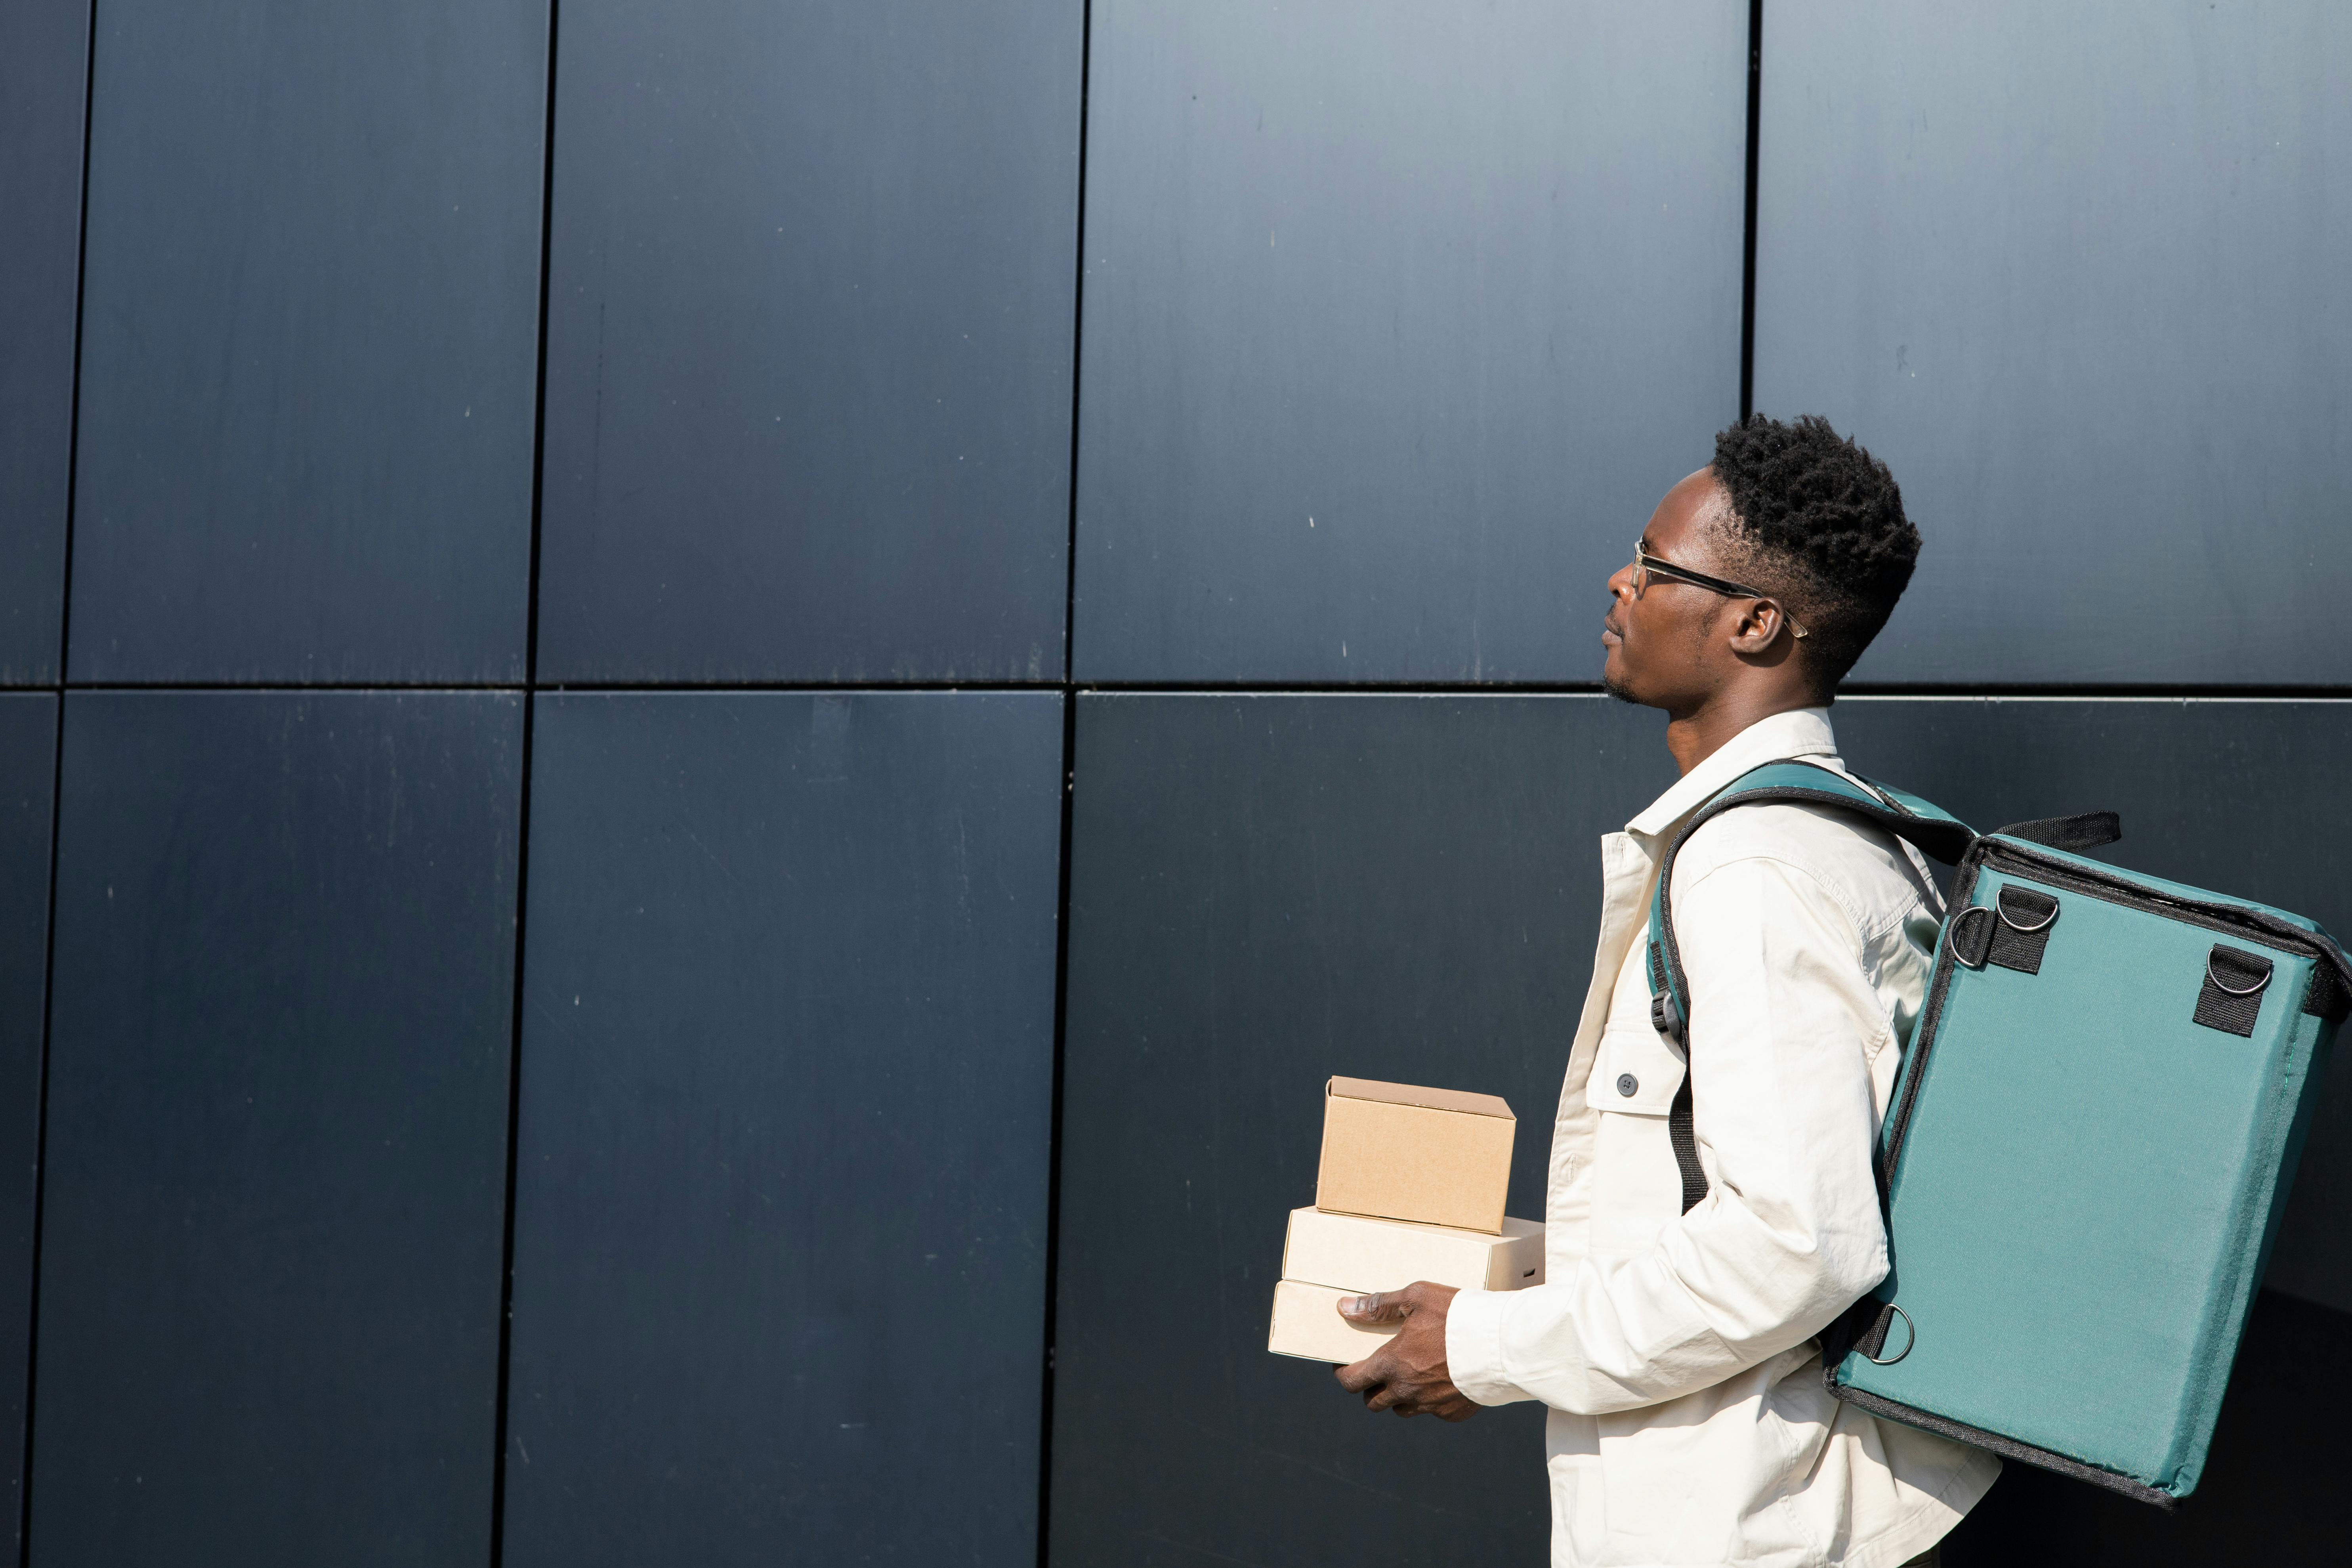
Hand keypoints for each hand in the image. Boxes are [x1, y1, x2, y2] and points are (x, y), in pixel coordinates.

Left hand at [1331, 1281, 1480, 1420]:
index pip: (1352, 1381)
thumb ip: (1379, 1305)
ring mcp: (1430, 1405)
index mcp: (1391, 1364)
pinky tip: (1440, 1381)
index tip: (1344, 1366)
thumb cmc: (1458, 1315)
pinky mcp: (1453, 1413)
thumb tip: (1344, 1308)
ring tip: (1408, 1376)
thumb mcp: (1416, 1297)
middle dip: (1370, 1388)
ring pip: (1402, 1410)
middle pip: (1373, 1402)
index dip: (1343, 1375)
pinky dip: (1430, 1400)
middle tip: (1377, 1370)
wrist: (1502, 1344)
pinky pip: (1433, 1411)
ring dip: (1398, 1397)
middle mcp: (1407, 1391)